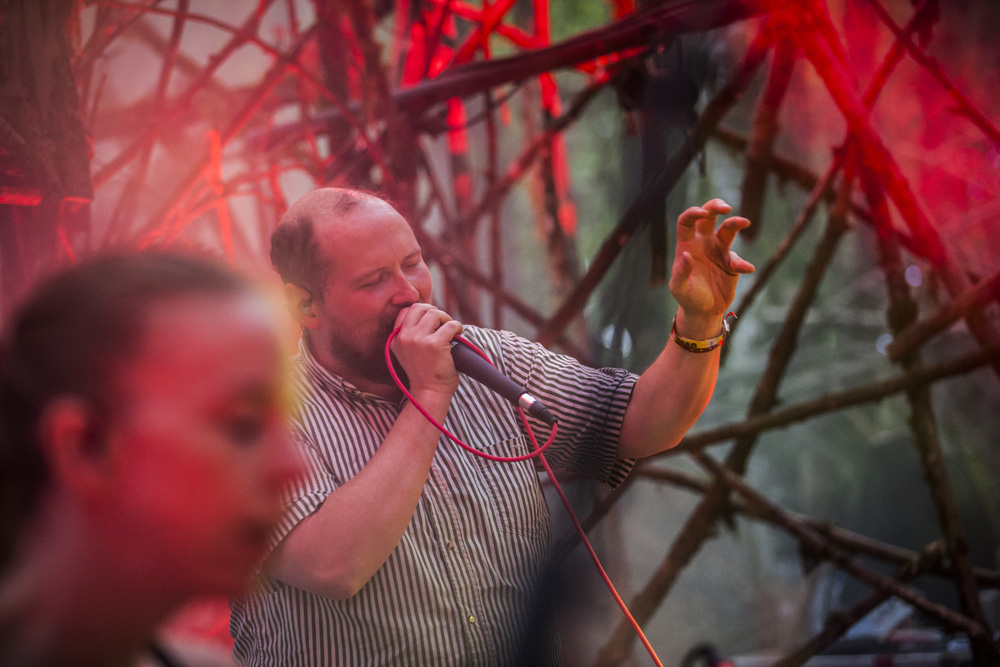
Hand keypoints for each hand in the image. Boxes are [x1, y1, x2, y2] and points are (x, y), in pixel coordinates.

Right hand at [390, 304, 463, 399]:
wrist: (430, 393)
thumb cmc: (424, 373)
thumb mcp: (407, 353)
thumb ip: (410, 335)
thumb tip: (429, 314)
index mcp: (396, 339)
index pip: (405, 311)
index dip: (421, 311)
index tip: (432, 320)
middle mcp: (404, 337)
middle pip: (419, 307)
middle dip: (433, 311)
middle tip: (443, 322)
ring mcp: (418, 340)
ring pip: (435, 313)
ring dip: (447, 319)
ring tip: (452, 330)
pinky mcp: (434, 344)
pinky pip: (450, 324)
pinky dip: (458, 327)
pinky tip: (458, 335)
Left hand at [669, 199, 754, 330]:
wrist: (703, 311)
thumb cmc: (687, 297)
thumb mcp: (679, 288)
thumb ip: (681, 272)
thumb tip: (686, 255)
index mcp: (687, 244)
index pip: (687, 222)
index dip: (693, 213)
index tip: (702, 213)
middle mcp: (703, 243)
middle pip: (709, 216)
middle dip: (716, 206)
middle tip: (726, 208)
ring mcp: (719, 251)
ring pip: (728, 230)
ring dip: (735, 223)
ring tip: (744, 222)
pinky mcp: (732, 263)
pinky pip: (739, 259)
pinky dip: (743, 263)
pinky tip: (746, 269)